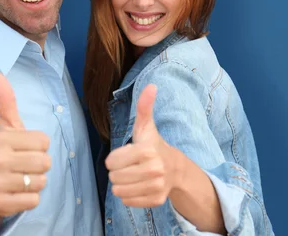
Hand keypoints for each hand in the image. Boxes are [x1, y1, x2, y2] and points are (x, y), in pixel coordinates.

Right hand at [0, 73, 50, 216]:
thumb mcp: (6, 127)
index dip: (40, 147)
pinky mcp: (1, 203)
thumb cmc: (5, 152)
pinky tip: (17, 193)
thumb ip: (6, 102)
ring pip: (41, 181)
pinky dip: (30, 199)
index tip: (24, 149)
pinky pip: (34, 200)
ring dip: (35, 182)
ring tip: (20, 178)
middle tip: (23, 166)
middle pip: (45, 162)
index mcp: (1, 139)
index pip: (45, 142)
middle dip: (40, 165)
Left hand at [105, 84, 178, 206]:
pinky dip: (130, 195)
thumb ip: (144, 107)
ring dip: (122, 184)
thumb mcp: (146, 126)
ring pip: (119, 191)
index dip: (115, 158)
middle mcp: (153, 170)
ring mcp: (156, 186)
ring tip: (133, 176)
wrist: (176, 169)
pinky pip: (127, 201)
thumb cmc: (154, 146)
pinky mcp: (156, 200)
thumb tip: (151, 86)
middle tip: (130, 166)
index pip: (111, 162)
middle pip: (114, 178)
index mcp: (147, 151)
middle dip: (118, 172)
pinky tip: (139, 186)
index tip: (127, 154)